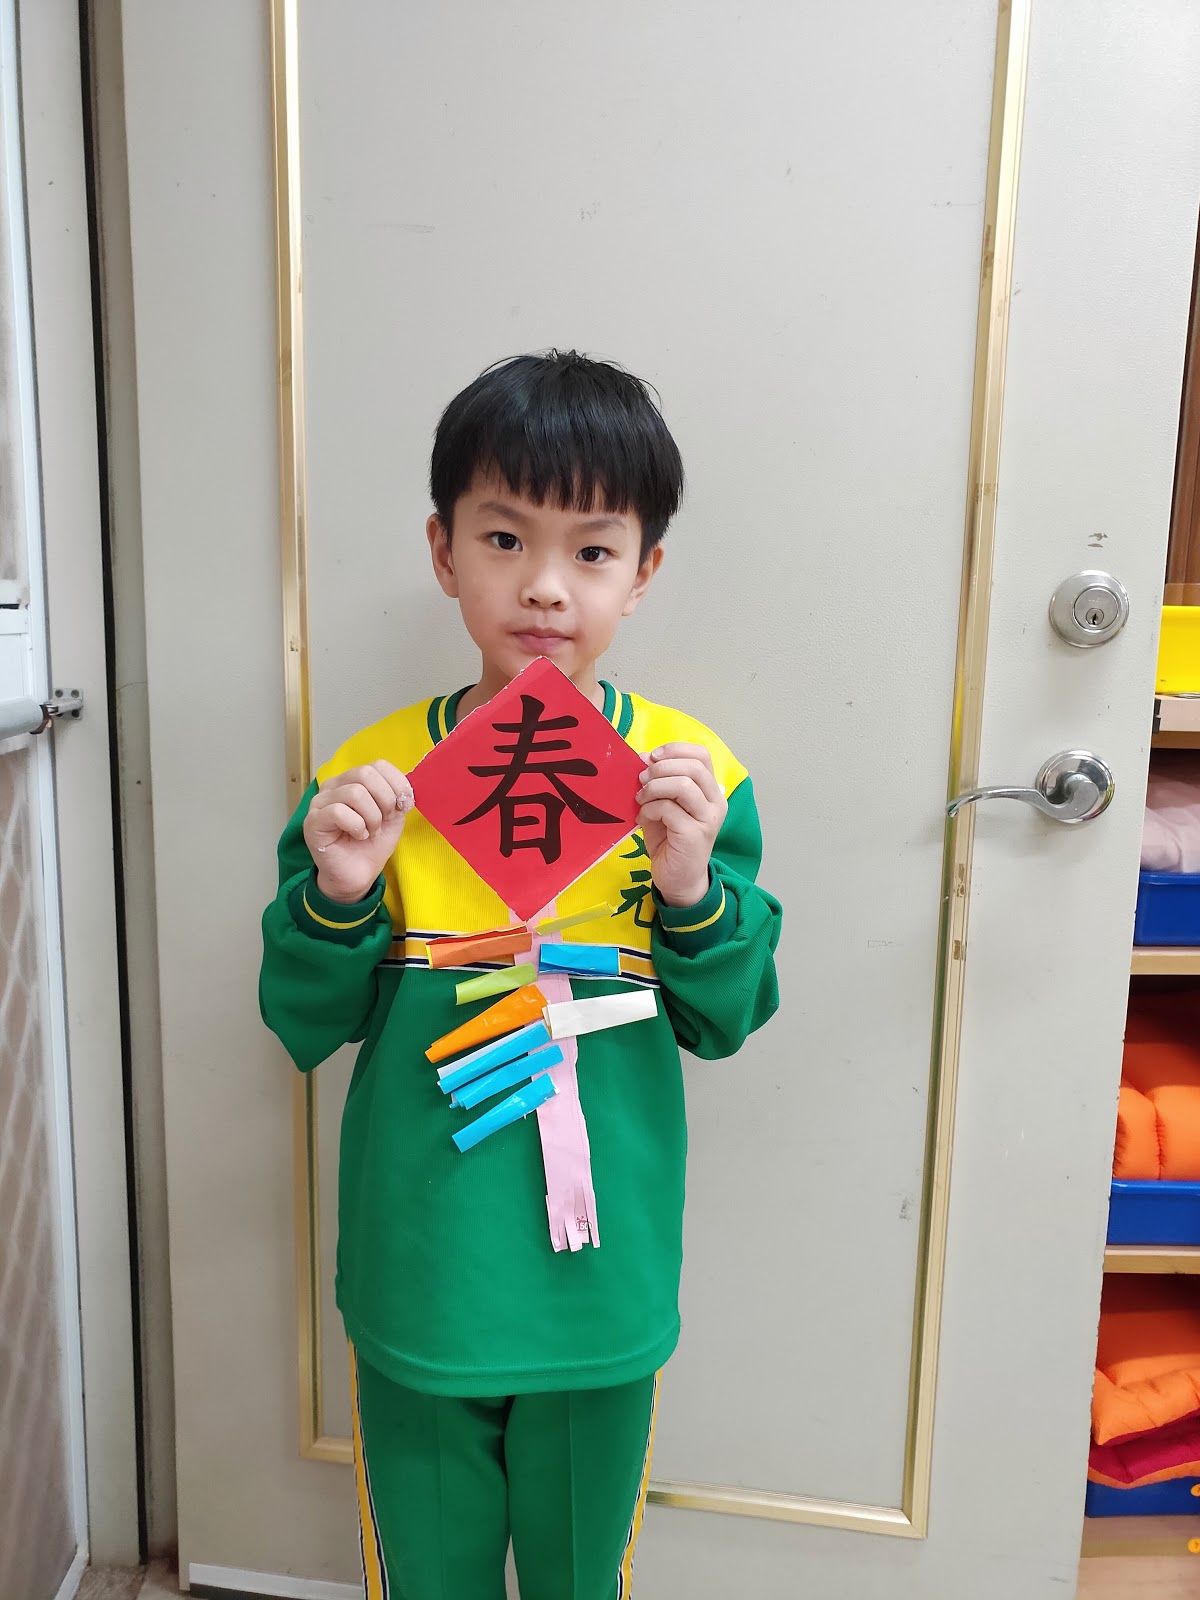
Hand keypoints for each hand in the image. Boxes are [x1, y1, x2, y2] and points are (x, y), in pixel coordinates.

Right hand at [302, 760, 413, 903]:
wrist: (358, 875)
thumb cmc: (371, 845)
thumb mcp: (392, 817)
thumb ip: (397, 797)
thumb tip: (403, 790)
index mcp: (352, 780)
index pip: (378, 765)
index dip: (397, 783)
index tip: (403, 806)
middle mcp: (333, 786)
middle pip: (365, 774)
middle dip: (385, 800)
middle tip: (384, 821)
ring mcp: (320, 802)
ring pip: (354, 793)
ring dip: (372, 817)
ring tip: (370, 832)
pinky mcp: (313, 821)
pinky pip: (339, 812)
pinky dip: (357, 826)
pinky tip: (358, 836)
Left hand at [636, 743, 726, 907]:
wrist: (678, 880)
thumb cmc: (670, 841)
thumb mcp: (662, 805)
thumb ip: (657, 782)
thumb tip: (643, 757)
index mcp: (710, 790)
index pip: (701, 755)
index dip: (675, 749)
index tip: (652, 757)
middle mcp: (715, 802)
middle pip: (693, 767)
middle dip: (661, 768)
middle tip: (642, 781)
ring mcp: (708, 819)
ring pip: (683, 785)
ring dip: (655, 788)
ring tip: (641, 800)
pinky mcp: (695, 834)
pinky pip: (669, 809)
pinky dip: (650, 809)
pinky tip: (643, 819)